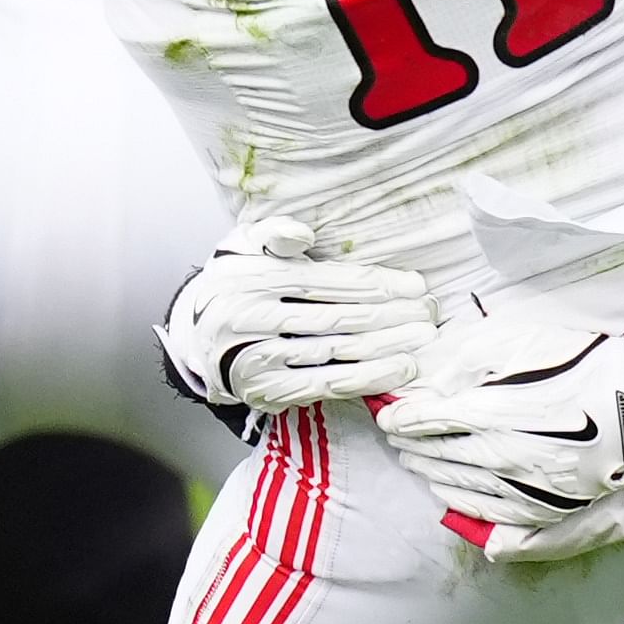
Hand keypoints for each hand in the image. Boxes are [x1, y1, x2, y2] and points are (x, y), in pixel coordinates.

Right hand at [156, 218, 435, 419]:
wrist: (194, 340)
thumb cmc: (232, 287)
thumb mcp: (240, 247)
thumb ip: (272, 233)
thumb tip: (303, 235)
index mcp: (256, 279)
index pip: (329, 281)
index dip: (376, 284)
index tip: (415, 285)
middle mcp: (256, 320)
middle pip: (339, 317)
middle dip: (391, 315)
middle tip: (429, 313)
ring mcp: (262, 359)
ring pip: (338, 352)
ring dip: (387, 347)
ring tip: (422, 340)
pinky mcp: (270, 390)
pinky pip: (328, 384)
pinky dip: (367, 378)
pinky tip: (398, 370)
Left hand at [374, 314, 623, 530]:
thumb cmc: (585, 365)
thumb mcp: (525, 342)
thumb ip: (472, 356)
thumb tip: (432, 376)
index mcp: (494, 411)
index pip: (431, 419)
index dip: (404, 416)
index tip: (387, 414)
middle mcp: (502, 456)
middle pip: (439, 454)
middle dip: (411, 444)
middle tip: (396, 437)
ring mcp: (524, 487)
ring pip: (458, 486)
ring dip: (429, 473)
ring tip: (414, 461)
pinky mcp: (545, 508)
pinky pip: (490, 513)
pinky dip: (460, 504)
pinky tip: (448, 494)